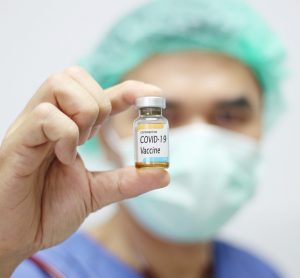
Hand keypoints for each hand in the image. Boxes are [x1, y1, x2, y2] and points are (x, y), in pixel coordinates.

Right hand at [0, 66, 168, 275]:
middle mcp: (49, 120)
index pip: (100, 95)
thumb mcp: (96, 193)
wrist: (15, 237)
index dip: (129, 89)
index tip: (153, 93)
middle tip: (93, 137)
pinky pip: (45, 115)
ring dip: (83, 112)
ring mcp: (31, 127)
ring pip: (59, 84)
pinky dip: (65, 133)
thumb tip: (163, 174)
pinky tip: (63, 156)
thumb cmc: (48, 210)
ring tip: (78, 144)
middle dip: (99, 103)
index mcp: (68, 128)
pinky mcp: (17, 142)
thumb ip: (127, 181)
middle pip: (75, 76)